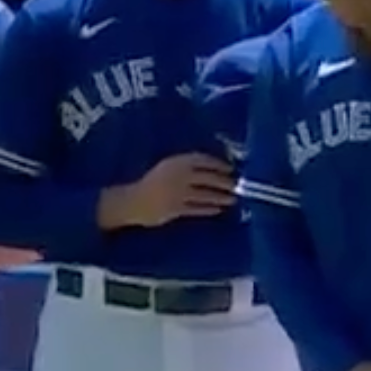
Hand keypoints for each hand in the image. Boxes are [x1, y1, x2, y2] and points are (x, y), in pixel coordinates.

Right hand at [102, 154, 237, 229]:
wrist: (132, 201)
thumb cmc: (153, 183)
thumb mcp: (168, 167)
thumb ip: (187, 166)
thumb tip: (214, 168)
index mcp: (175, 162)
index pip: (203, 160)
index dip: (219, 164)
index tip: (230, 168)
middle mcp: (178, 176)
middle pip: (208, 178)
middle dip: (225, 182)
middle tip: (237, 185)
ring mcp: (177, 194)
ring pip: (205, 195)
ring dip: (221, 197)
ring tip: (232, 199)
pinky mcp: (175, 209)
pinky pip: (197, 209)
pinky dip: (209, 209)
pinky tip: (218, 209)